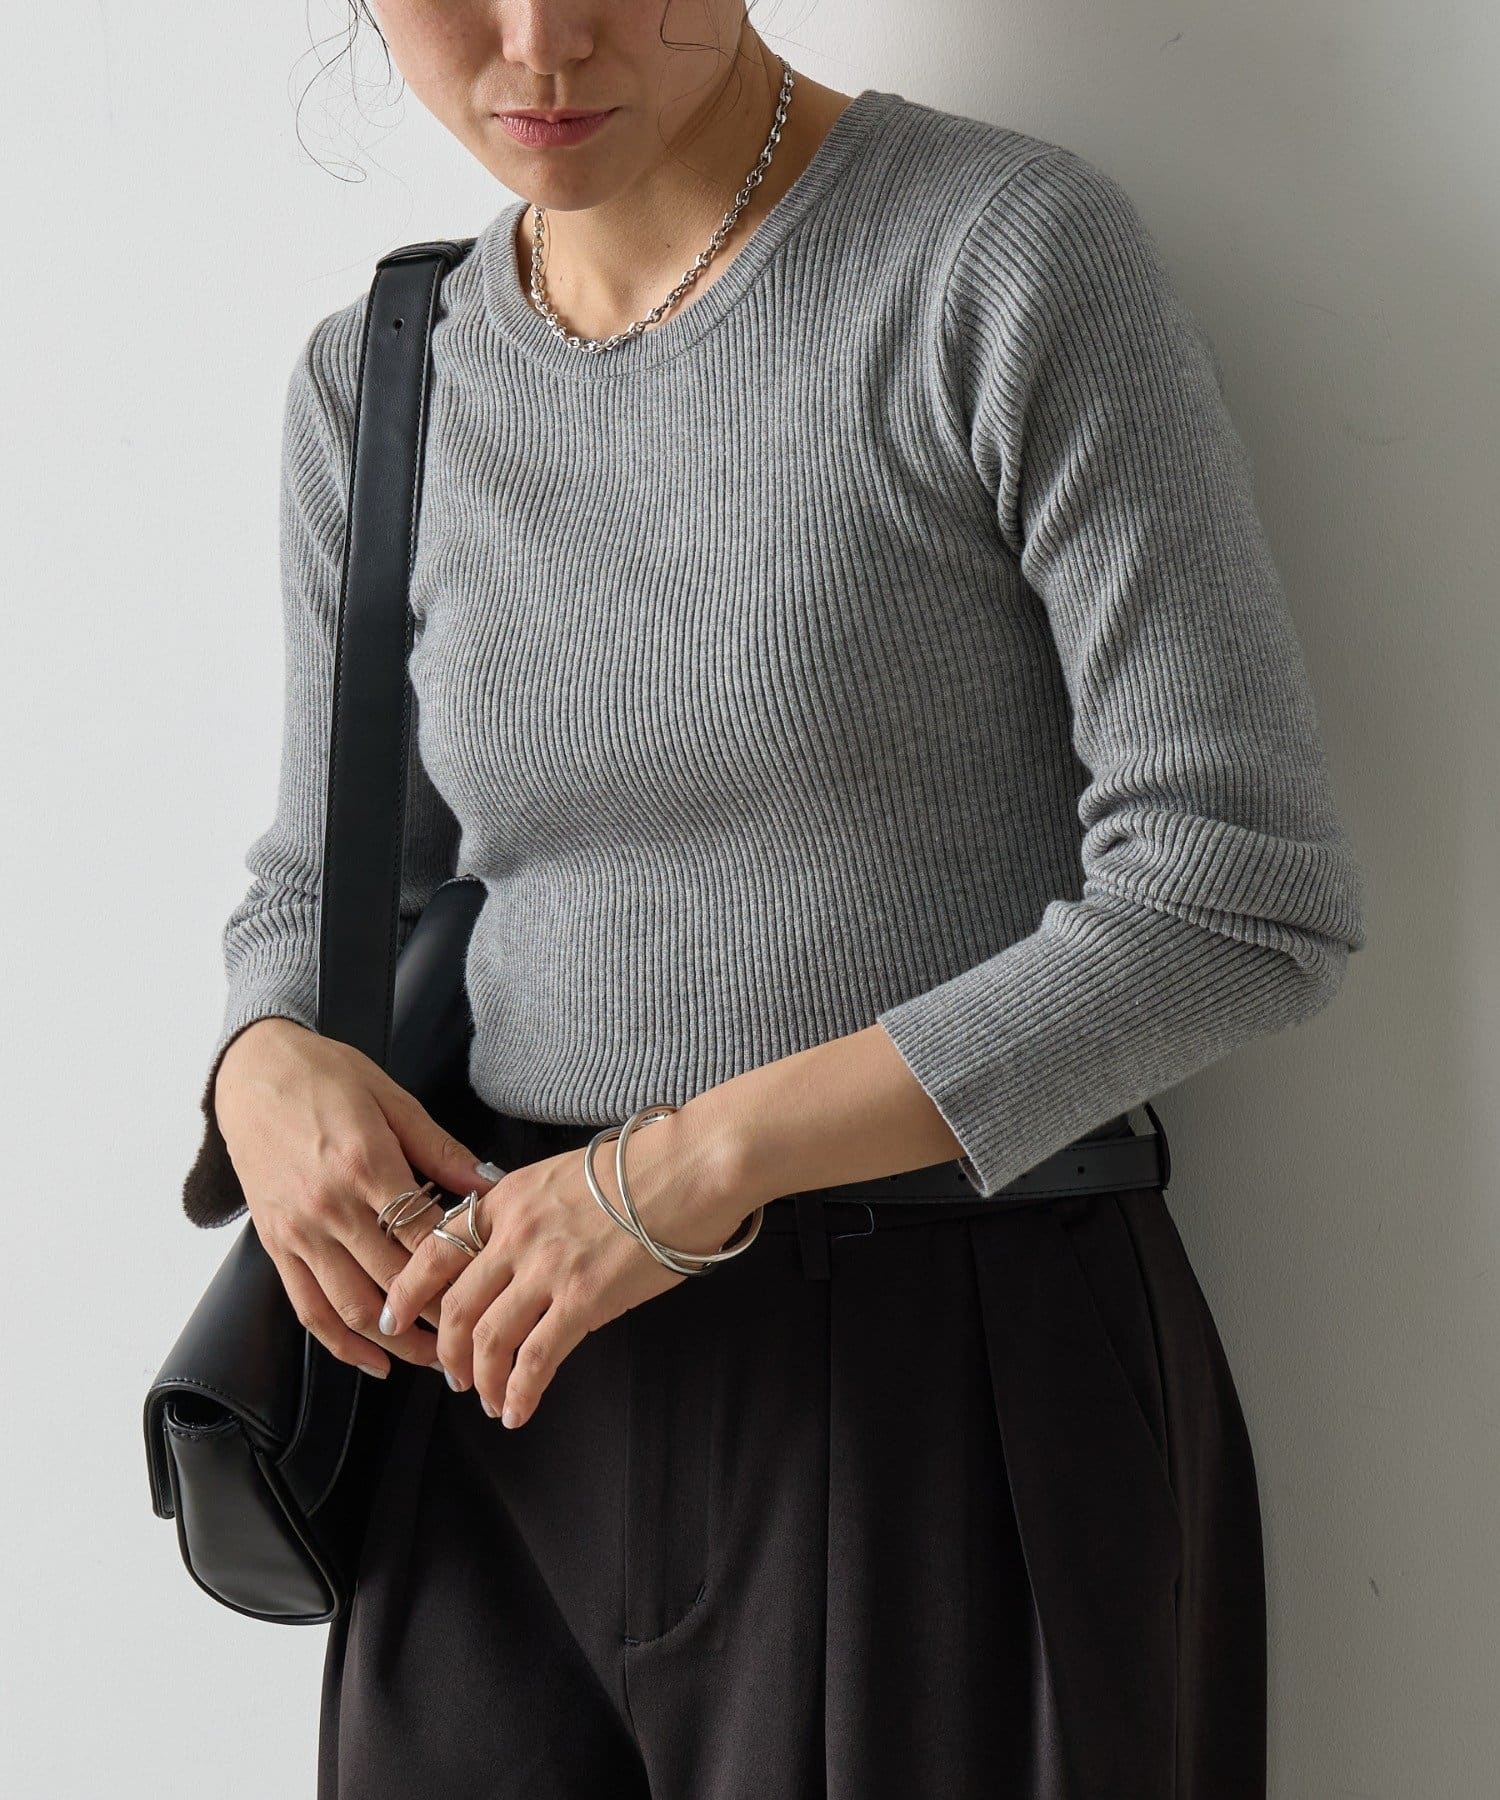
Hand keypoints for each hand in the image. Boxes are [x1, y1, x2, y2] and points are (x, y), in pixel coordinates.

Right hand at [214, 1018, 489, 1379]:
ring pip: (353, 1307)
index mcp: (366, 1165)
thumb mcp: (394, 1100)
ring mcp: (299, 1232)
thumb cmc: (325, 1077)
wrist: (254, 1072)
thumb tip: (489, 1183)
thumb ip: (442, 1150)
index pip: (424, 1237)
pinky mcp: (276, 1245)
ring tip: (436, 1358)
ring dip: (397, 1342)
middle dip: (439, 1316)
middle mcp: (329, 1207)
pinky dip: (341, 1343)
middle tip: (477, 1334)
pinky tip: (373, 1359)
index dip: (461, 1267)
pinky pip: (309, 1308)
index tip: (491, 1284)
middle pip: (394, 1281)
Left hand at [376, 1109, 756, 1427]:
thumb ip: (529, 1212)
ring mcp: (547, 1268)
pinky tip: (518, 1410)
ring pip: (486, 1337)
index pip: (434, 1248)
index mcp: (506, 1198)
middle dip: (444, 1350)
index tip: (394, 1317)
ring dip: (481, 1378)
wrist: (693, 1165)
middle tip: (451, 1376)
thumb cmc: (644, 1166)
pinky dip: (520, 1390)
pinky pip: (536, 1357)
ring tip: (489, 1399)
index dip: (406, 1291)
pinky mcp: (584, 1299)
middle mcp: (515, 1234)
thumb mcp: (563, 1174)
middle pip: (453, 1303)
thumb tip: (514, 1253)